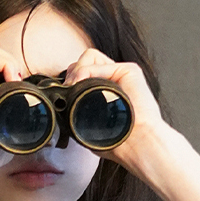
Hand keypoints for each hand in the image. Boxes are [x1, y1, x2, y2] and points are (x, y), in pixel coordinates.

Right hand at [0, 40, 25, 169]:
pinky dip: (7, 65)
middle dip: (10, 64)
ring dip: (9, 64)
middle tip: (18, 84)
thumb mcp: (2, 122)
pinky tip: (12, 81)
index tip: (19, 90)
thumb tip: (31, 104)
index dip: (9, 72)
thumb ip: (10, 108)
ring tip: (15, 83)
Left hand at [60, 47, 165, 167]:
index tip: (63, 95)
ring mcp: (121, 74)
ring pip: (89, 57)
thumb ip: (80, 113)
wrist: (137, 143)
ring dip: (76, 70)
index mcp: (106, 92)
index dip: (71, 82)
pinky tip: (79, 84)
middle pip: (84, 63)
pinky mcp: (128, 70)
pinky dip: (84, 71)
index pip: (82, 76)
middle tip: (67, 91)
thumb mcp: (92, 128)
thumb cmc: (118, 143)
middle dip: (72, 75)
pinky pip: (97, 62)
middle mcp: (114, 80)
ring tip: (73, 87)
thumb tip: (64, 107)